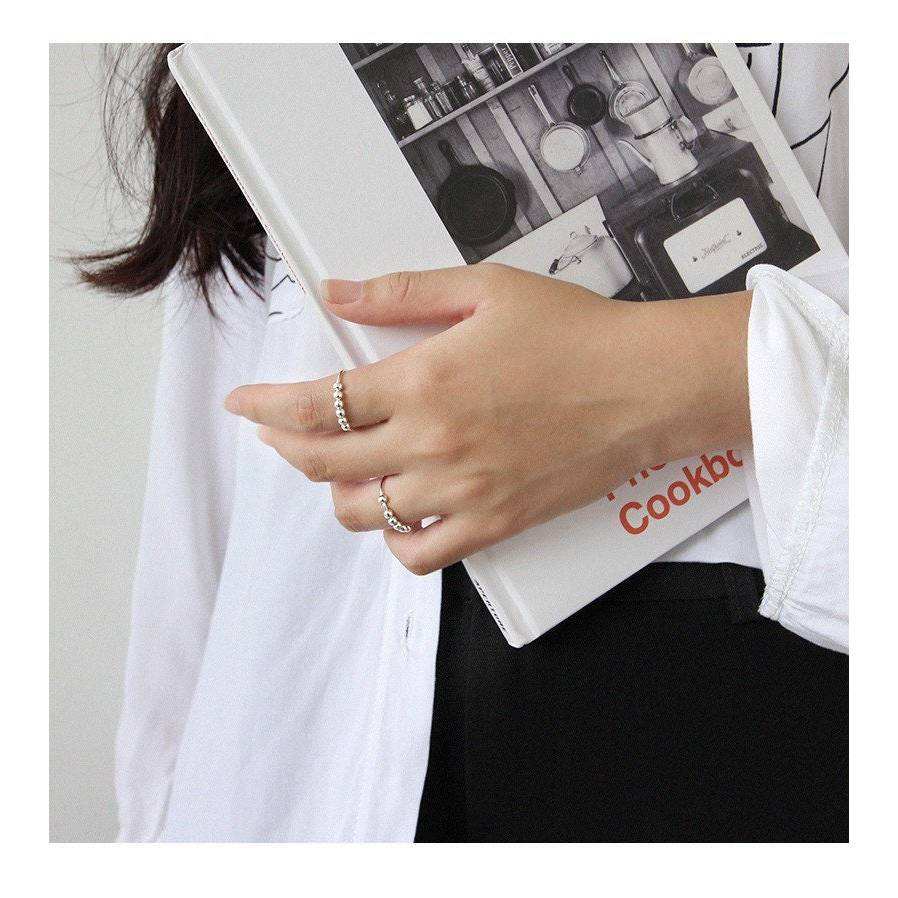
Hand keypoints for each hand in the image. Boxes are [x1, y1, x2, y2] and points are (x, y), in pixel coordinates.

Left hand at [225, 264, 750, 574]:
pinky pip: (420, 553)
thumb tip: (339, 291)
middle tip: (277, 431)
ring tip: (338, 467)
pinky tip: (396, 515)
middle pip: (325, 460)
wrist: (645, 387)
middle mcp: (431, 443)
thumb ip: (402, 293)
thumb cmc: (576, 334)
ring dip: (336, 490)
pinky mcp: (493, 522)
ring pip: (362, 511)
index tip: (243, 403)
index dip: (266, 404)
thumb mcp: (485, 290)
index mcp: (422, 381)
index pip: (317, 403)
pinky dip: (394, 540)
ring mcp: (460, 491)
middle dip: (286, 445)